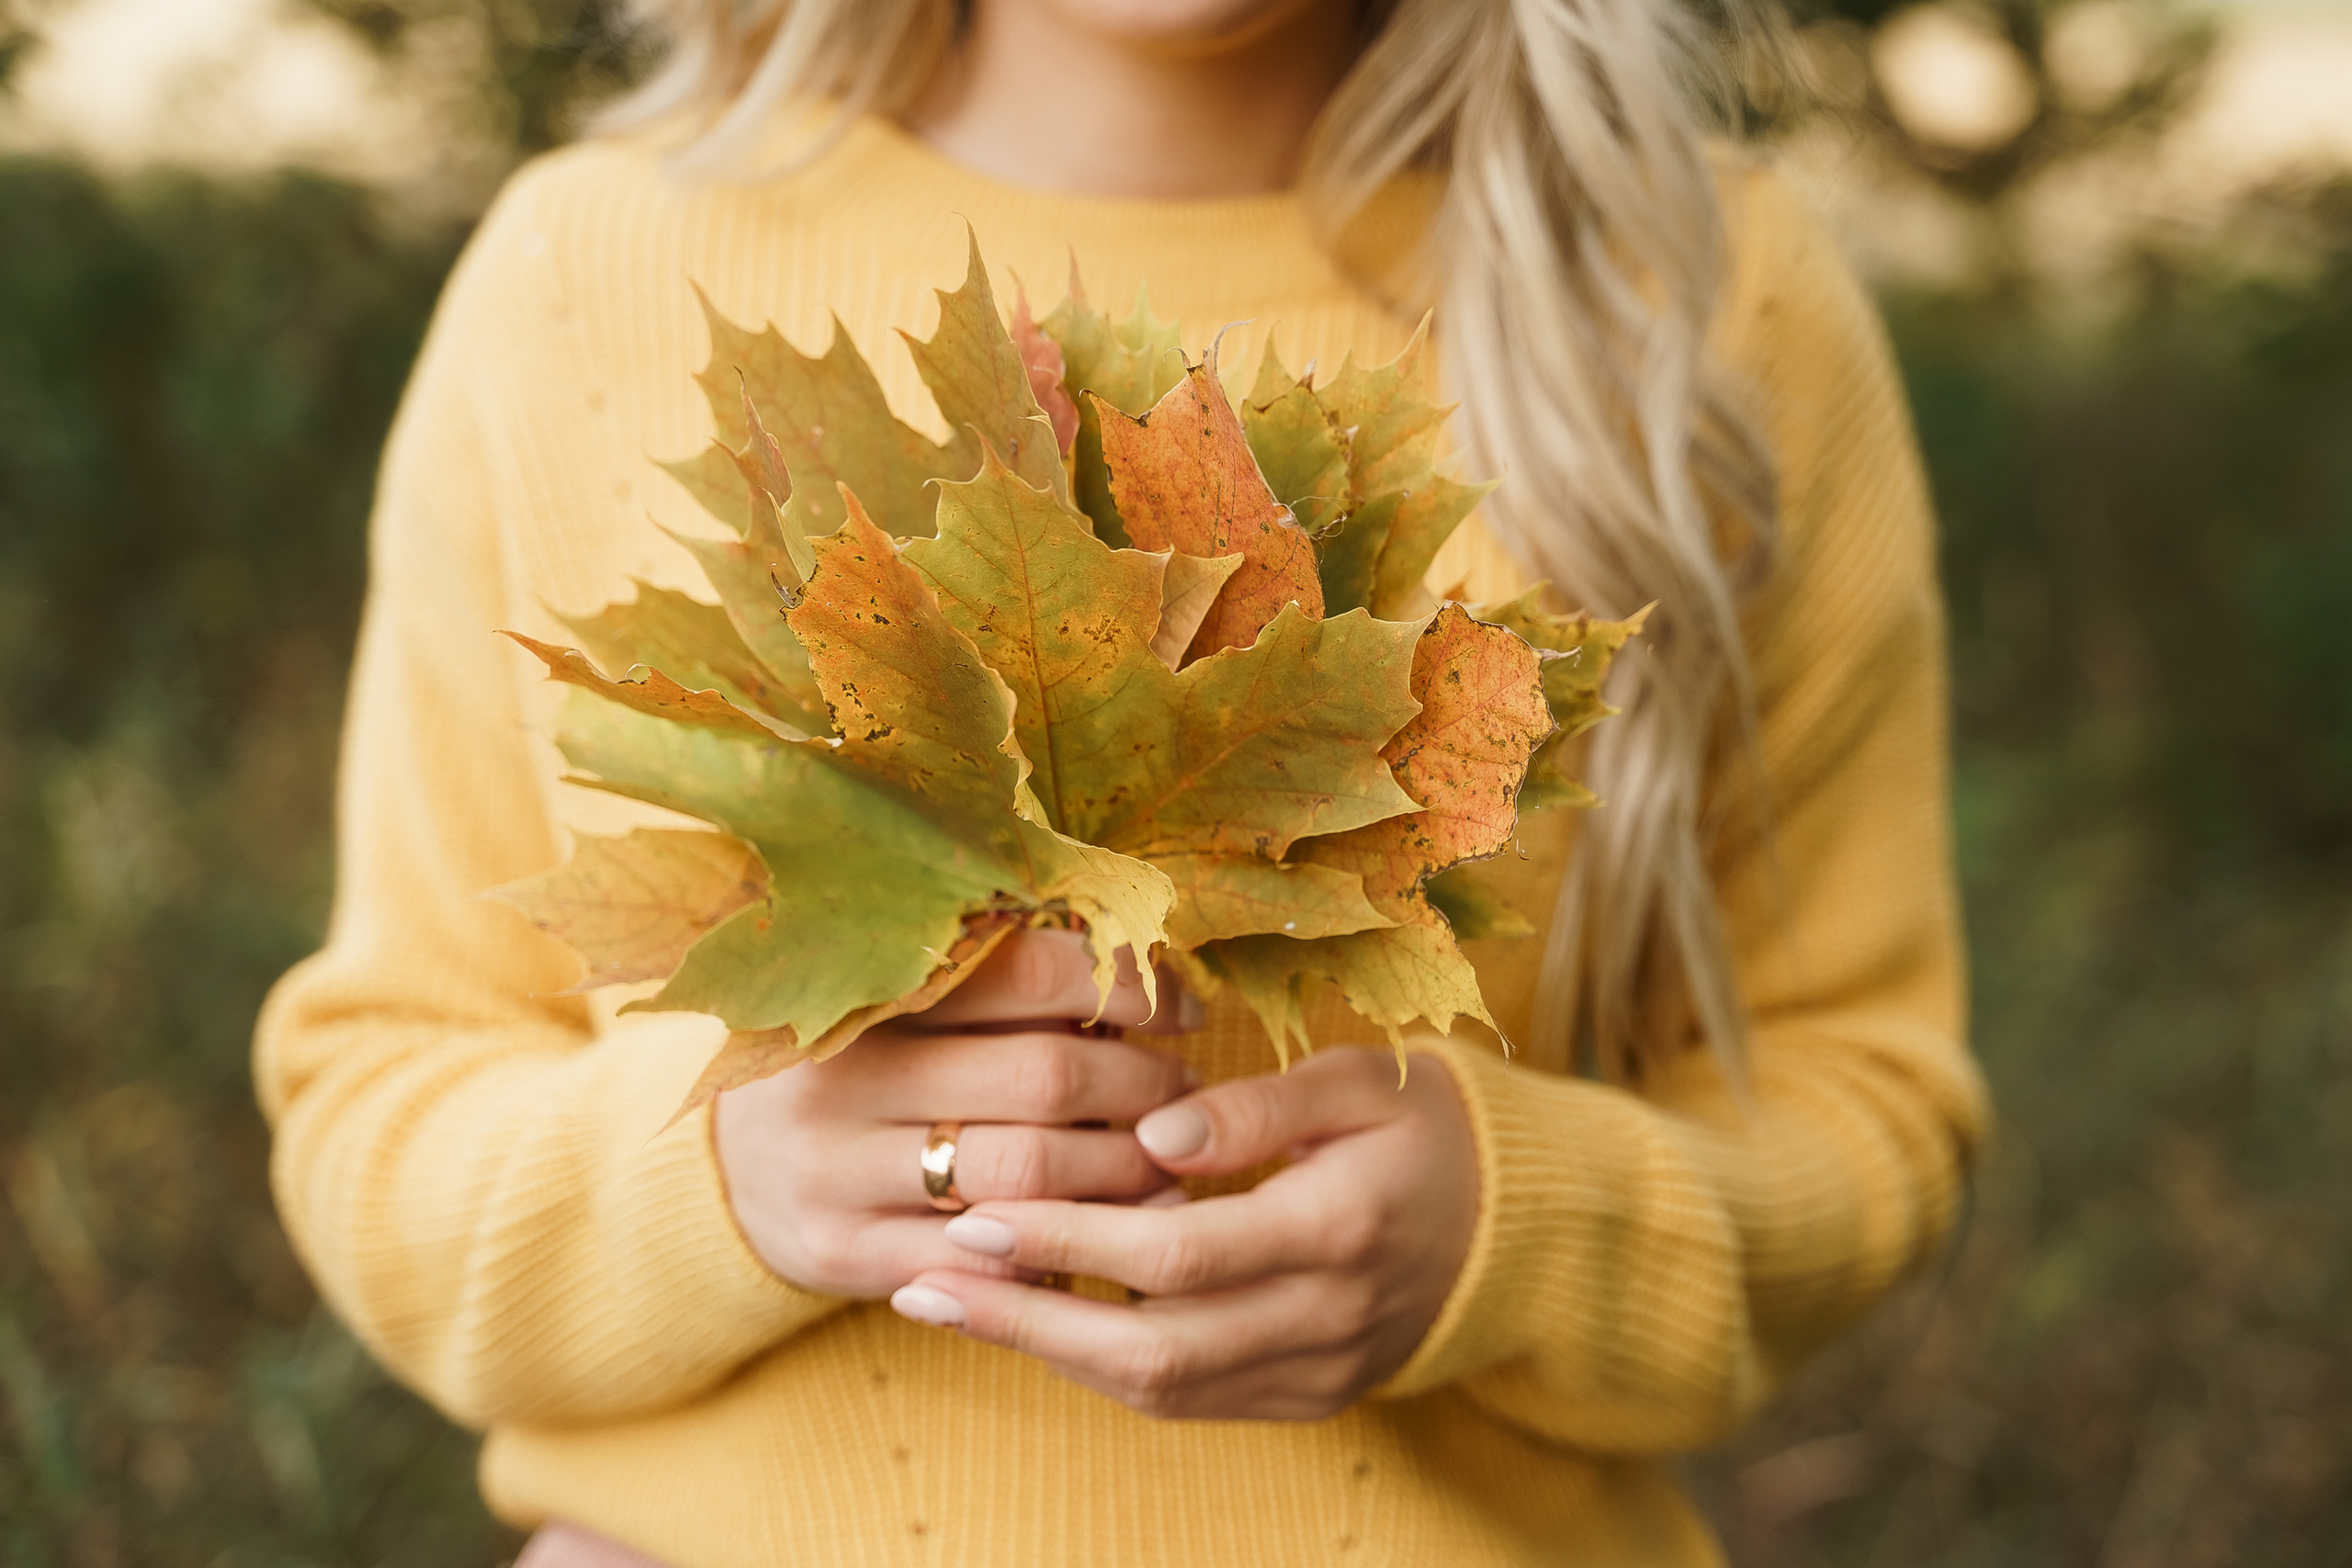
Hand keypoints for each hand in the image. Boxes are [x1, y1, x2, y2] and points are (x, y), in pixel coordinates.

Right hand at [714, 929, 1194, 1298]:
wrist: (730, 1170)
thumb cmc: (862, 1070)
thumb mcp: (905, 1007)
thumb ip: (1003, 989)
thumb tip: (1154, 980)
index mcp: (867, 990)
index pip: (1026, 971)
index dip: (1123, 985)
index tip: (1179, 1006)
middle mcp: (842, 1076)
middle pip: (1043, 1078)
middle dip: (1140, 1086)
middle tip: (1182, 1092)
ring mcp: (835, 1170)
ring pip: (1027, 1175)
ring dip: (1122, 1170)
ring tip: (1164, 1161)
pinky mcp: (843, 1251)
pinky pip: (986, 1256)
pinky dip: (1064, 1243)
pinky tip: (1108, 1229)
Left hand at [889, 1045, 1479, 1419]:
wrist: (1515, 1222)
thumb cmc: (1423, 1125)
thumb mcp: (1358, 1081)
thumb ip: (1256, 1105)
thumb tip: (1152, 1130)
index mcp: (1338, 1226)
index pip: (1174, 1253)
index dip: (1067, 1239)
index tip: (976, 1213)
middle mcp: (1325, 1317)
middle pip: (1152, 1345)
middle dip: (1027, 1317)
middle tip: (926, 1280)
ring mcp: (1318, 1372)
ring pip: (1161, 1389)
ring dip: (1048, 1352)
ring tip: (953, 1307)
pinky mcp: (1309, 1399)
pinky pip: (1190, 1400)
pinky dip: (1105, 1368)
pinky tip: (1040, 1324)